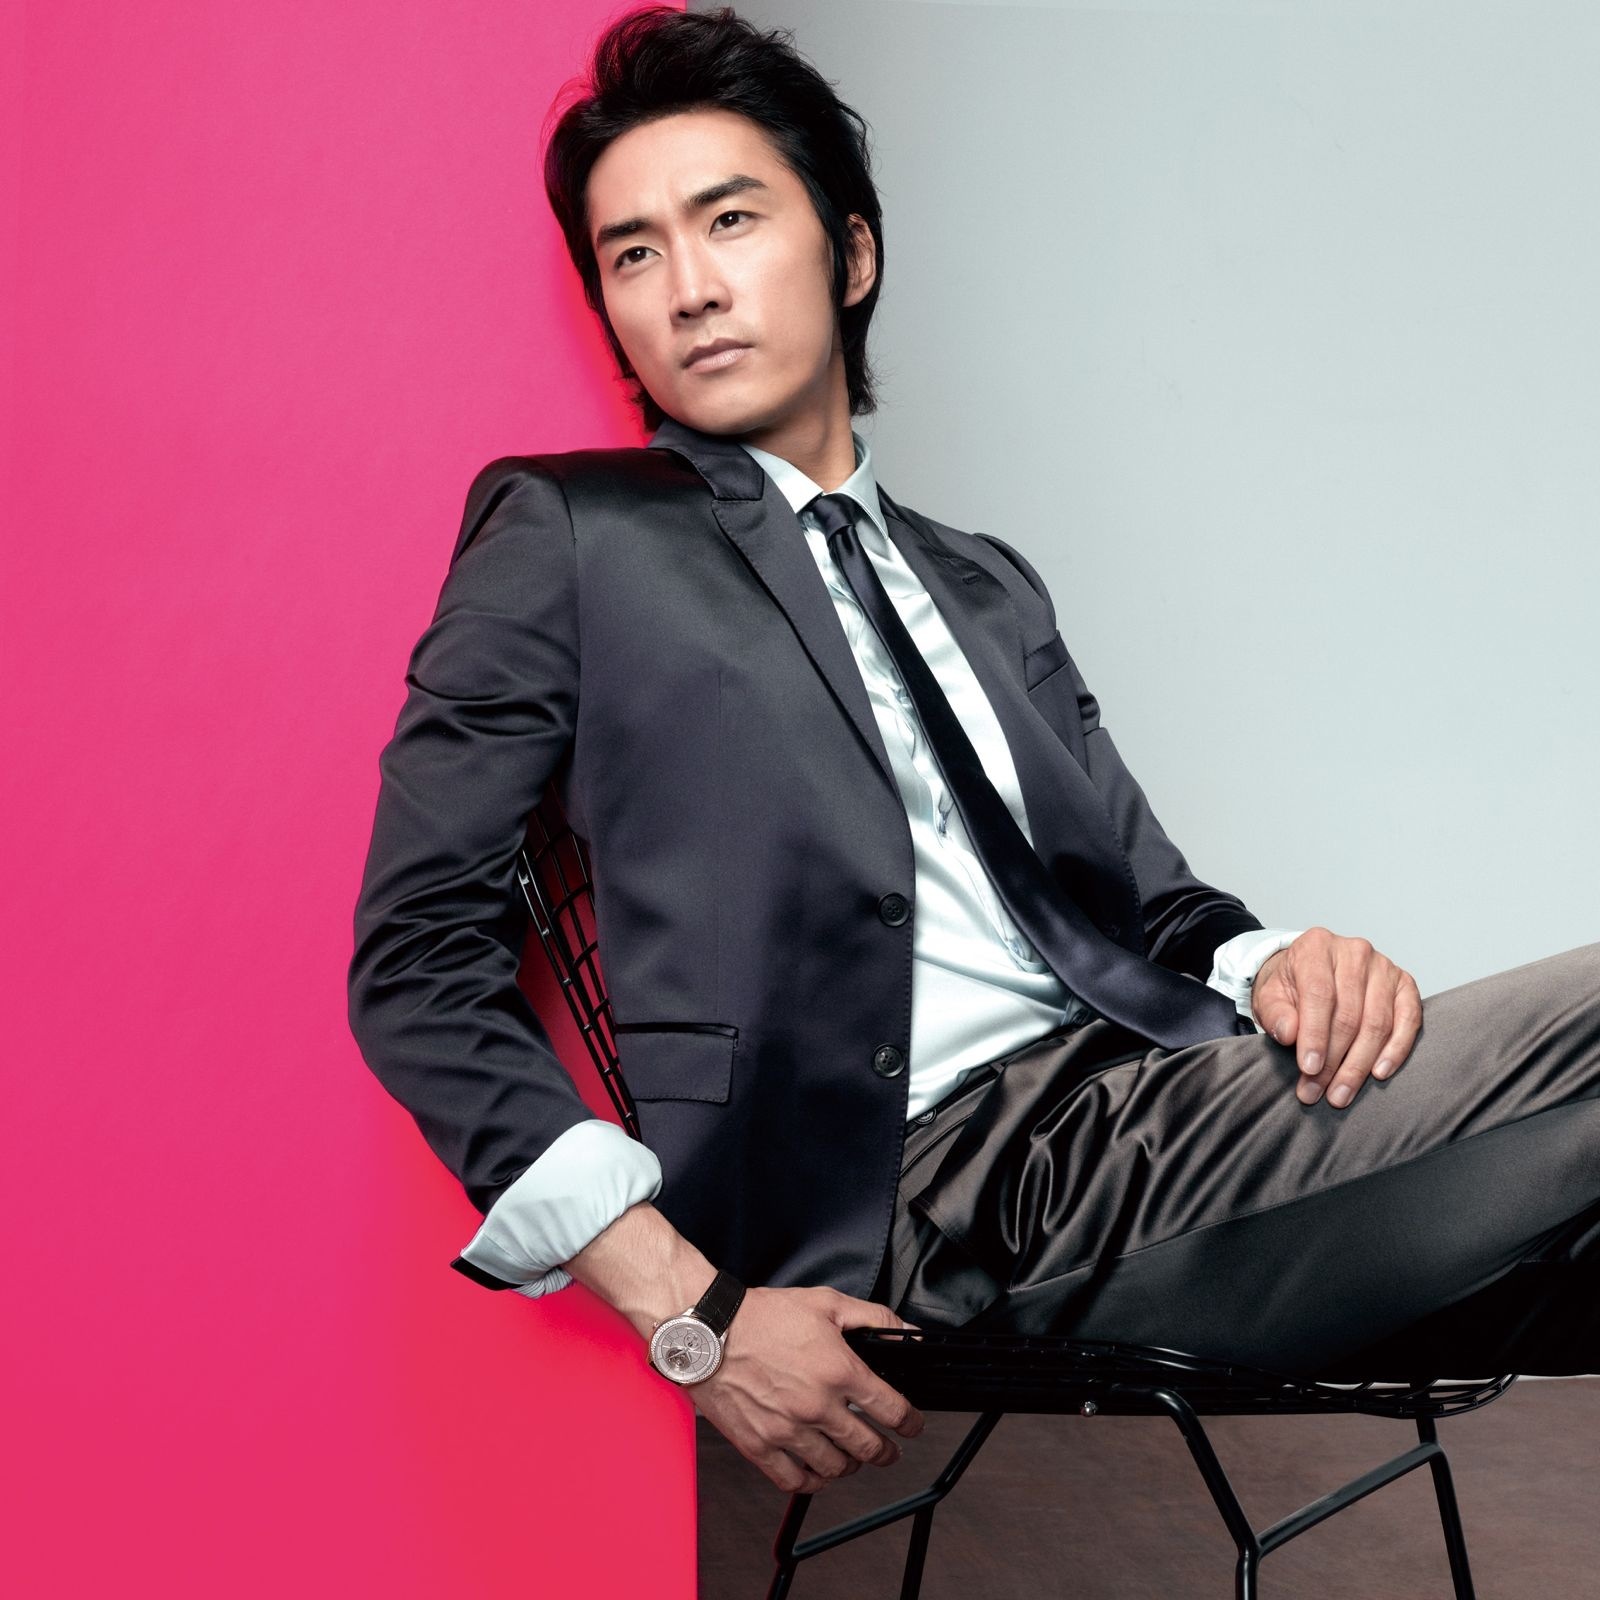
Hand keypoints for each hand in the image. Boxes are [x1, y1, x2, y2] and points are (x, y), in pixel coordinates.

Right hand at [686, 1285, 925, 1494]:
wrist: (709, 1332)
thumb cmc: (762, 1316)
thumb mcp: (826, 1303)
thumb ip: (873, 1318)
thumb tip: (906, 1332)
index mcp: (839, 1371)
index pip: (892, 1410)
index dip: (911, 1422)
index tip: (912, 1425)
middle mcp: (817, 1406)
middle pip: (869, 1447)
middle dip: (886, 1451)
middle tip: (888, 1449)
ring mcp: (788, 1431)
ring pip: (835, 1468)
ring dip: (850, 1465)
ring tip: (851, 1456)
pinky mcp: (760, 1446)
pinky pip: (795, 1481)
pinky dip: (813, 1482)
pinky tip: (816, 1471)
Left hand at [1251, 927, 1422, 1108]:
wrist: (1309, 972)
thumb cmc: (1290, 987)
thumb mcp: (1270, 997)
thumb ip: (1276, 1013)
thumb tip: (1289, 1034)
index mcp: (1316, 947)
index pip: (1319, 995)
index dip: (1315, 1035)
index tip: (1309, 1069)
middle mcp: (1354, 951)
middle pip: (1349, 1015)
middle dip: (1333, 1060)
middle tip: (1318, 1092)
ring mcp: (1383, 966)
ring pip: (1377, 1023)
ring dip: (1359, 1065)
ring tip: (1341, 1094)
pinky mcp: (1404, 984)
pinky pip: (1408, 1020)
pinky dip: (1396, 1049)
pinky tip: (1379, 1073)